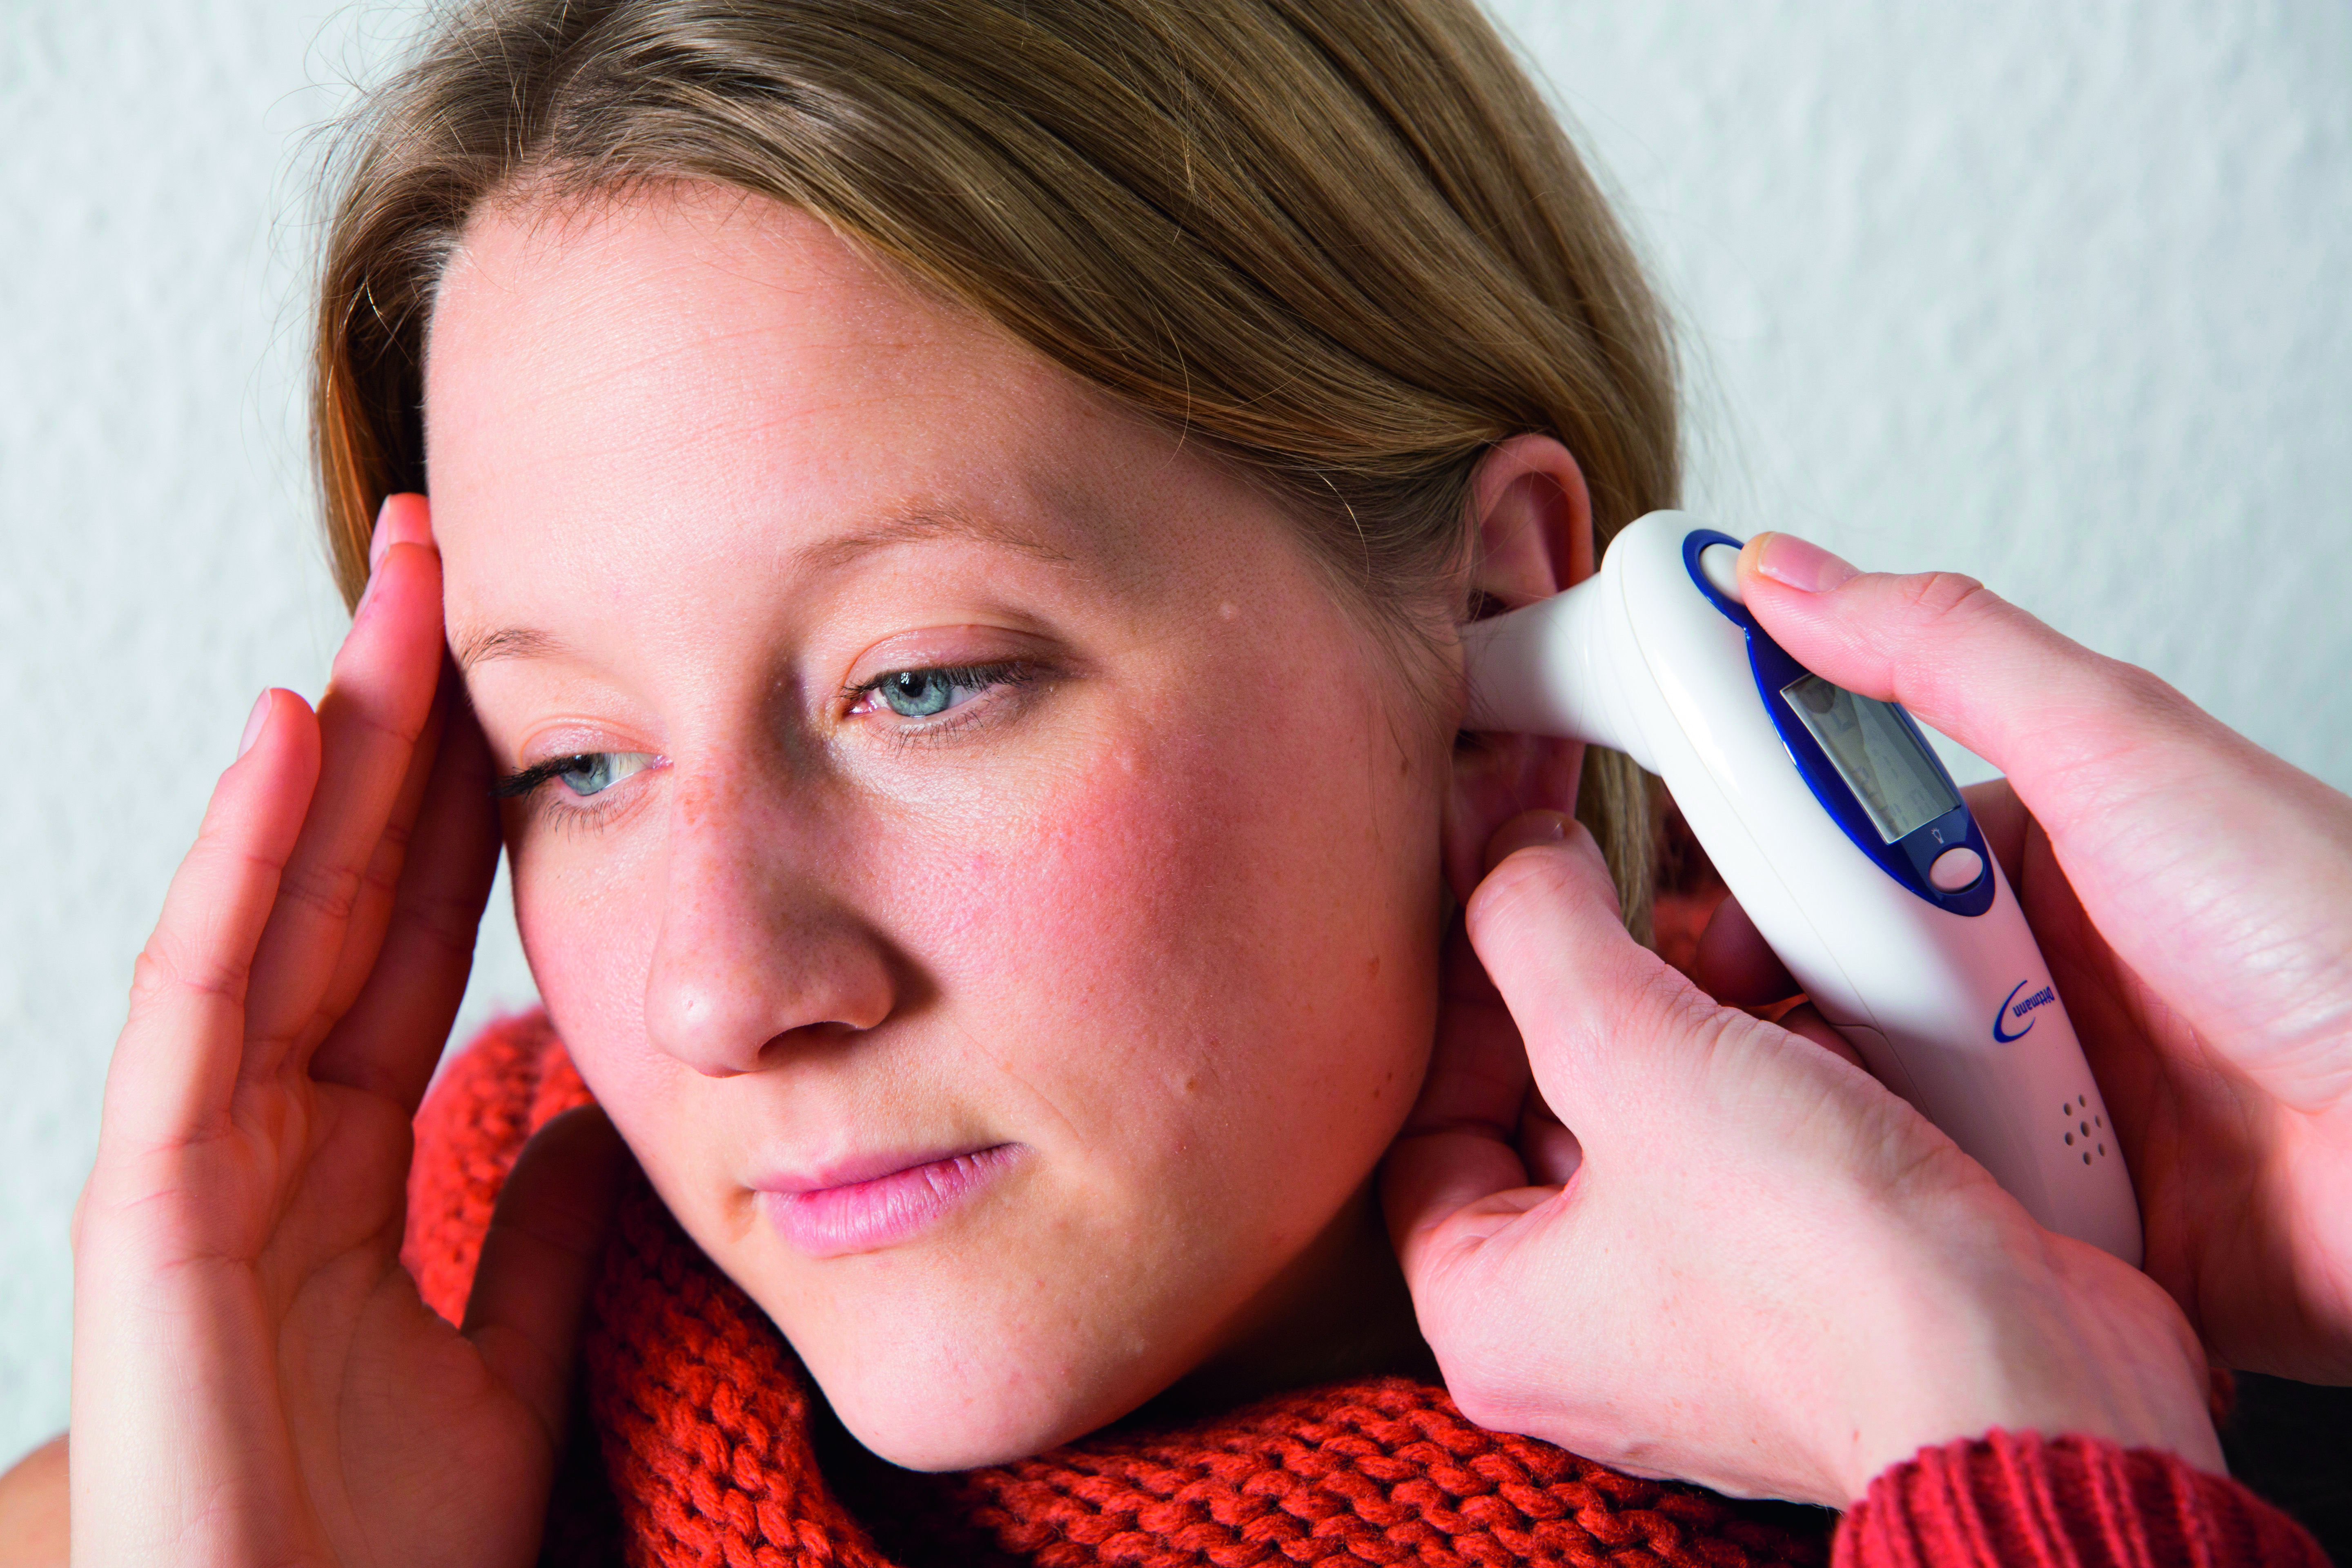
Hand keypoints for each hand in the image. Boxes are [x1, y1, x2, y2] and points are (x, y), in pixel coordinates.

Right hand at [69, 496, 627, 1565]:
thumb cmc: (390, 1553)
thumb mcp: (508, 1358)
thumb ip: (540, 1234)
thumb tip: (597, 1109)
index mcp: (351, 1164)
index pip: (416, 936)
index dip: (465, 804)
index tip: (530, 675)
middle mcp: (270, 1135)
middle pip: (344, 889)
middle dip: (397, 729)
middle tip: (452, 567)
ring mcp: (199, 1160)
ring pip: (273, 907)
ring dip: (328, 747)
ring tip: (388, 597)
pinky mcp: (149, 1208)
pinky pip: (197, 1002)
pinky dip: (236, 867)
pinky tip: (284, 742)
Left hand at [1384, 817, 2220, 1504]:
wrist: (2032, 1377)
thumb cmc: (1822, 1274)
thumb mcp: (1629, 1050)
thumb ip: (1541, 934)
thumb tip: (1510, 862)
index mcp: (1494, 1315)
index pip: (1428, 1120)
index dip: (1458, 991)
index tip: (1501, 887)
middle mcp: (1588, 1332)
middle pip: (1544, 1110)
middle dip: (1592, 988)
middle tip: (1608, 876)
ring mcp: (1706, 1317)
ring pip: (1666, 1118)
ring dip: (1702, 1016)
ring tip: (1730, 939)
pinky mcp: (1813, 1289)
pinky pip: (1765, 1147)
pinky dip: (1787, 1068)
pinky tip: (1817, 1005)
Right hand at [1718, 534, 2351, 1383]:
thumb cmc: (2330, 934)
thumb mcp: (2115, 747)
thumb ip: (1943, 652)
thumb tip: (1782, 569)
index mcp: (2041, 861)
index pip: (1847, 848)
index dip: (1756, 871)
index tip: (1686, 895)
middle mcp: (2037, 982)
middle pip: (1843, 980)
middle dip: (1782, 1002)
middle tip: (1734, 1019)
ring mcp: (2052, 1109)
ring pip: (1874, 1104)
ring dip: (1839, 1109)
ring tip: (1804, 1117)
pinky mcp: (2072, 1225)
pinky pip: (1941, 1214)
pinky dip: (1907, 1209)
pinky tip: (1878, 1204)